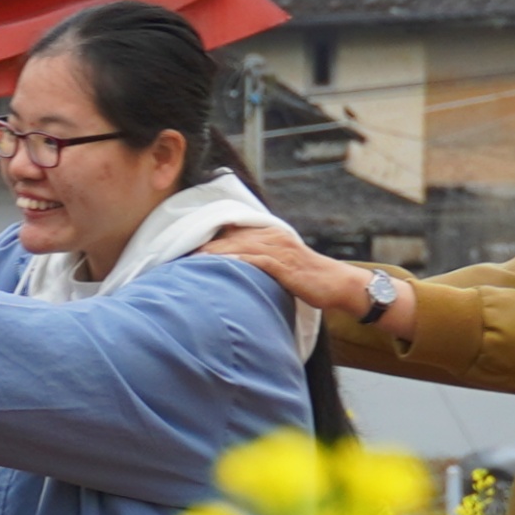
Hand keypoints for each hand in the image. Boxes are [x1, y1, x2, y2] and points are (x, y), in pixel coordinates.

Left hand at [198, 222, 373, 320]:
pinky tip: (219, 266)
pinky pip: (255, 260)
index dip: (208, 237)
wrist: (337, 284)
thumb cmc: (307, 278)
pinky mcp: (284, 265)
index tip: (184, 245)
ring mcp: (278, 249)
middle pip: (230, 236)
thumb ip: (258, 260)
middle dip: (204, 243)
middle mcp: (271, 236)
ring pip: (239, 246)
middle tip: (177, 251)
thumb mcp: (280, 264)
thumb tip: (233, 268)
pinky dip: (236, 262)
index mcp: (268, 233)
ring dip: (213, 252)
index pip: (232, 230)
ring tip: (189, 259)